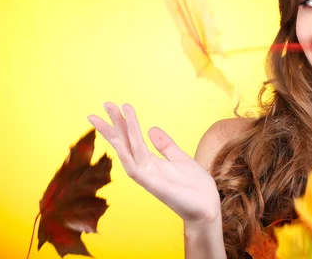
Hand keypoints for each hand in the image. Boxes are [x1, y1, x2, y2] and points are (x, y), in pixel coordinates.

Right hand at [87, 102, 220, 224]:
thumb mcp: (180, 158)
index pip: (132, 139)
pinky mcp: (154, 185)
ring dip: (119, 134)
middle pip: (125, 143)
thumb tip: (152, 129)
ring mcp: (147, 177)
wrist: (206, 207)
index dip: (123, 123)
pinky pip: (136, 167)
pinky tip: (120, 142)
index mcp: (151, 162)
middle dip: (115, 124)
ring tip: (112, 115)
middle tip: (105, 103)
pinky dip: (127, 155)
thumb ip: (165, 145)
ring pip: (128, 151)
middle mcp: (145, 168)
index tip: (115, 106)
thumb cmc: (194, 187)